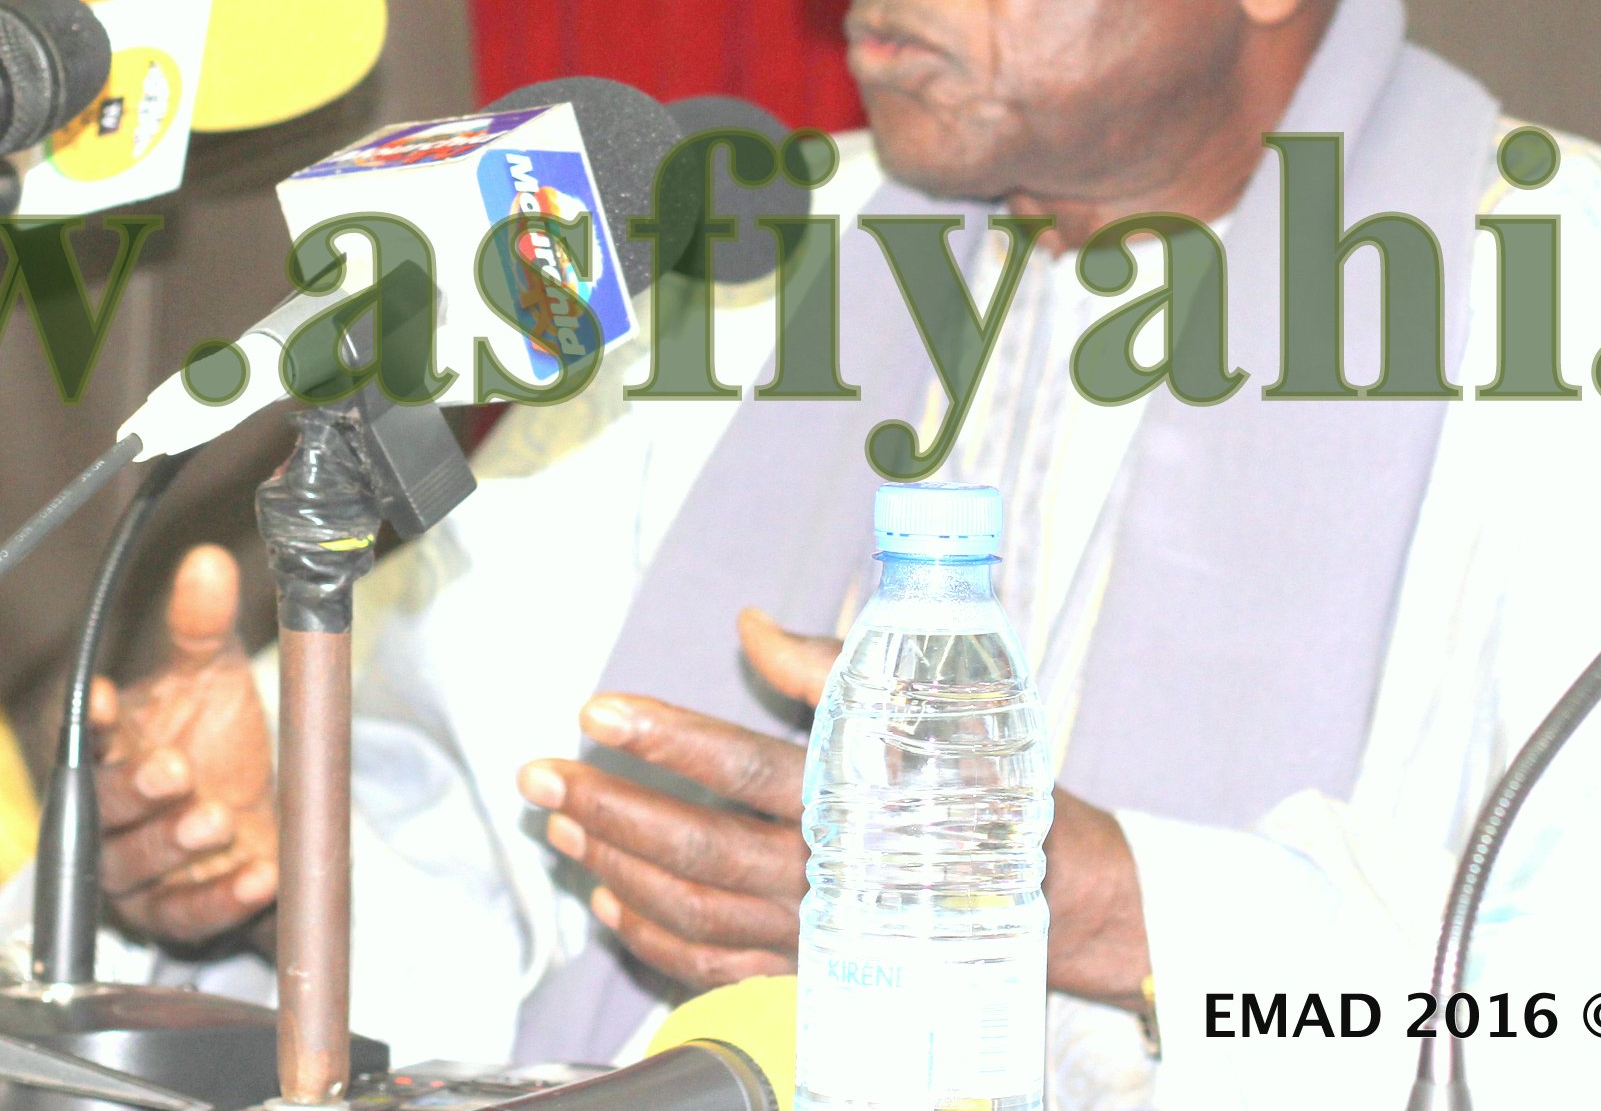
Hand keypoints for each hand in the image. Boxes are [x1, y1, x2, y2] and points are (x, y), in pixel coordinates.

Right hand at [90, 544, 278, 942]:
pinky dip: (220, 898)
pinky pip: (186, 914)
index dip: (90, 722)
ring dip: (174, 842)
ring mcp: (137, 870)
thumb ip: (202, 626)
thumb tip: (208, 561)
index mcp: (111, 748)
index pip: (84, 735)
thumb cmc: (213, 743)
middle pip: (103, 807)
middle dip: (136, 790)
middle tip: (174, 770)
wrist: (253, 815)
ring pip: (135, 865)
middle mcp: (111, 813)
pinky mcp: (172, 913)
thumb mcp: (212, 677)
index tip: (105, 702)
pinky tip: (259, 875)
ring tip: (216, 818)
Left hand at [516, 608, 1152, 1003]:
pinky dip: (655, 937)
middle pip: (695, 846)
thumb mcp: (922, 709)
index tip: (598, 711)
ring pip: (693, 908)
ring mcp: (816, 935)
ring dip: (617, 866)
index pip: (738, 767)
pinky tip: (613, 904)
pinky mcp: (813, 974)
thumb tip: (751, 627)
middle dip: (608, 807)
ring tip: (564, 828)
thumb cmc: (984, 788)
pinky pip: (716, 965)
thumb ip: (829, 669)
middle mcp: (826, 875)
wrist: (1058, 897)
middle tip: (543, 777)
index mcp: (852, 800)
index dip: (664, 738)